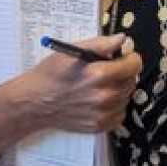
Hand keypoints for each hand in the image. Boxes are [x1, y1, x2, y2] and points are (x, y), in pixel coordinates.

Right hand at [22, 34, 140, 132]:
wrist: (32, 103)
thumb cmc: (49, 75)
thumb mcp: (69, 52)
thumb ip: (99, 44)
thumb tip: (122, 39)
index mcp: (99, 74)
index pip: (134, 65)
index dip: (128, 58)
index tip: (121, 58)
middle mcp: (104, 95)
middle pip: (131, 81)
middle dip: (122, 74)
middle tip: (104, 73)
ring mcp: (102, 113)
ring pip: (126, 97)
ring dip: (117, 90)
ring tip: (97, 87)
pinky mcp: (99, 125)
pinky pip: (119, 113)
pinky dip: (113, 107)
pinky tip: (96, 101)